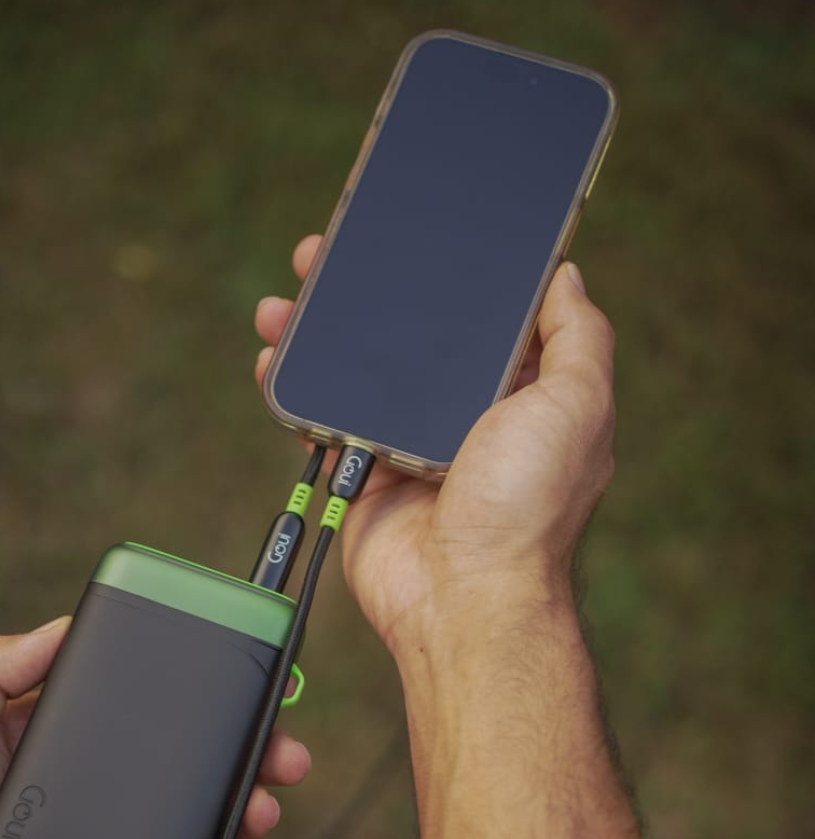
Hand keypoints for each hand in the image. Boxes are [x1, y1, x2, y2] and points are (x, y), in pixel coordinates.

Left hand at [0, 618, 310, 838]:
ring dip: (235, 812)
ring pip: (182, 825)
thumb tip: (66, 622)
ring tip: (262, 812)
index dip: (194, 693)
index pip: (137, 704)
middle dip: (240, 754)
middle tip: (283, 754)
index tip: (242, 683)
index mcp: (50, 737)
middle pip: (177, 763)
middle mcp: (80, 787)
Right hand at [255, 236, 615, 654]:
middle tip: (326, 254)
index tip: (413, 232)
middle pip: (410, 336)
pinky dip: (295, 389)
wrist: (461, 595)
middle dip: (368, 293)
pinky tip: (272, 358)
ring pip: (358, 371)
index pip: (481, 317)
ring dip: (319, 332)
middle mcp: (464, 414)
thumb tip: (566, 275)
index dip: (449, 272)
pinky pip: (324, 418)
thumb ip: (578, 338)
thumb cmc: (526, 507)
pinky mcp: (364, 470)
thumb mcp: (576, 407)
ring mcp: (409, 442)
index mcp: (520, 393)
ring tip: (284, 299)